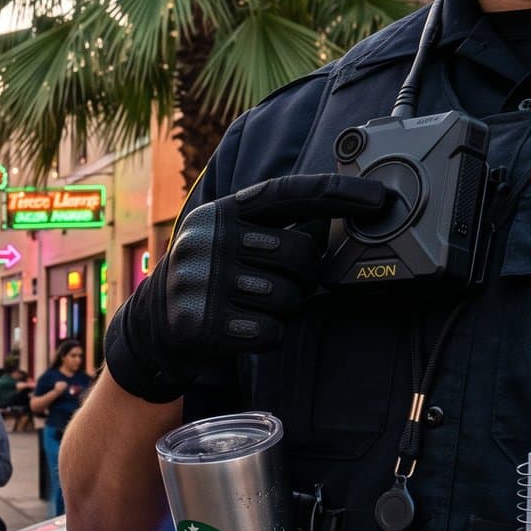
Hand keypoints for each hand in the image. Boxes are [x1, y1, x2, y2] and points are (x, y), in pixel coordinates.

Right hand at [104, 173, 387, 402]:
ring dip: (284, 309)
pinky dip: (267, 336)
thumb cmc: (207, 278)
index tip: (379, 198)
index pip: (289, 194)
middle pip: (302, 253)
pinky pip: (271, 333)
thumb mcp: (227, 238)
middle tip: (284, 282)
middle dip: (306, 274)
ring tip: (253, 307)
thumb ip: (270, 227)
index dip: (338, 194)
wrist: (151, 326)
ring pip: (290, 298)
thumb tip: (335, 225)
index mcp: (222, 212)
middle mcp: (212, 241)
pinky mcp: (205, 324)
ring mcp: (206, 283)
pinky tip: (243, 330)